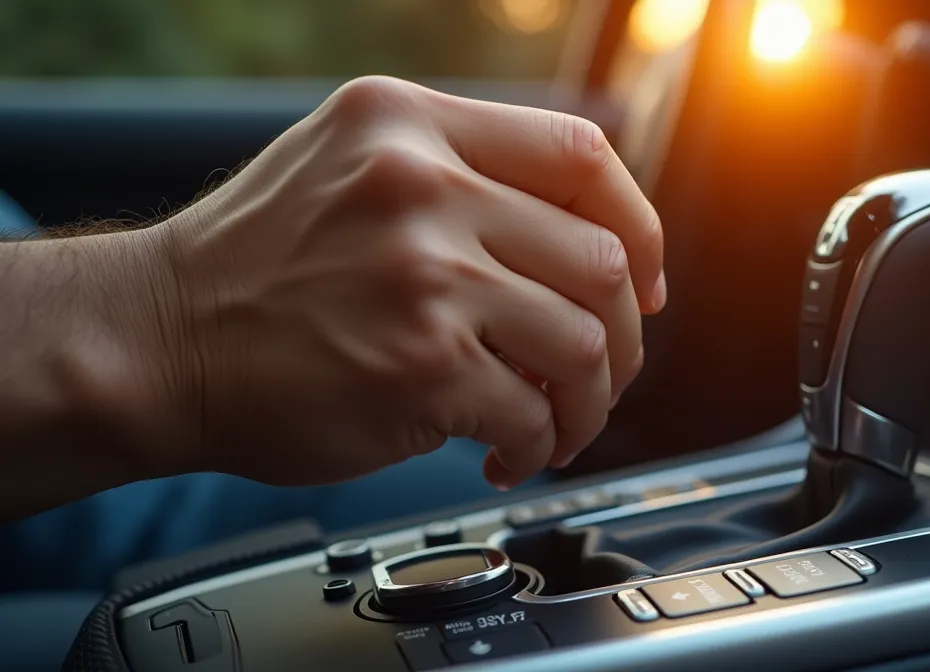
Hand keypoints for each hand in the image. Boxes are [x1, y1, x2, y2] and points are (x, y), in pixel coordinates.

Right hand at [139, 76, 664, 488]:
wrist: (154, 342)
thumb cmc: (253, 267)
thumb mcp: (348, 165)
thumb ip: (457, 172)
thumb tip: (582, 235)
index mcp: (411, 124)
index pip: (581, 153)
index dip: (636, 224)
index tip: (641, 279)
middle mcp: (423, 185)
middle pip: (600, 257)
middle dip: (621, 335)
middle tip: (601, 372)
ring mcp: (426, 274)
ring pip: (583, 341)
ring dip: (589, 400)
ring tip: (558, 425)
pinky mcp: (422, 365)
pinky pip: (532, 411)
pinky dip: (536, 444)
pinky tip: (503, 452)